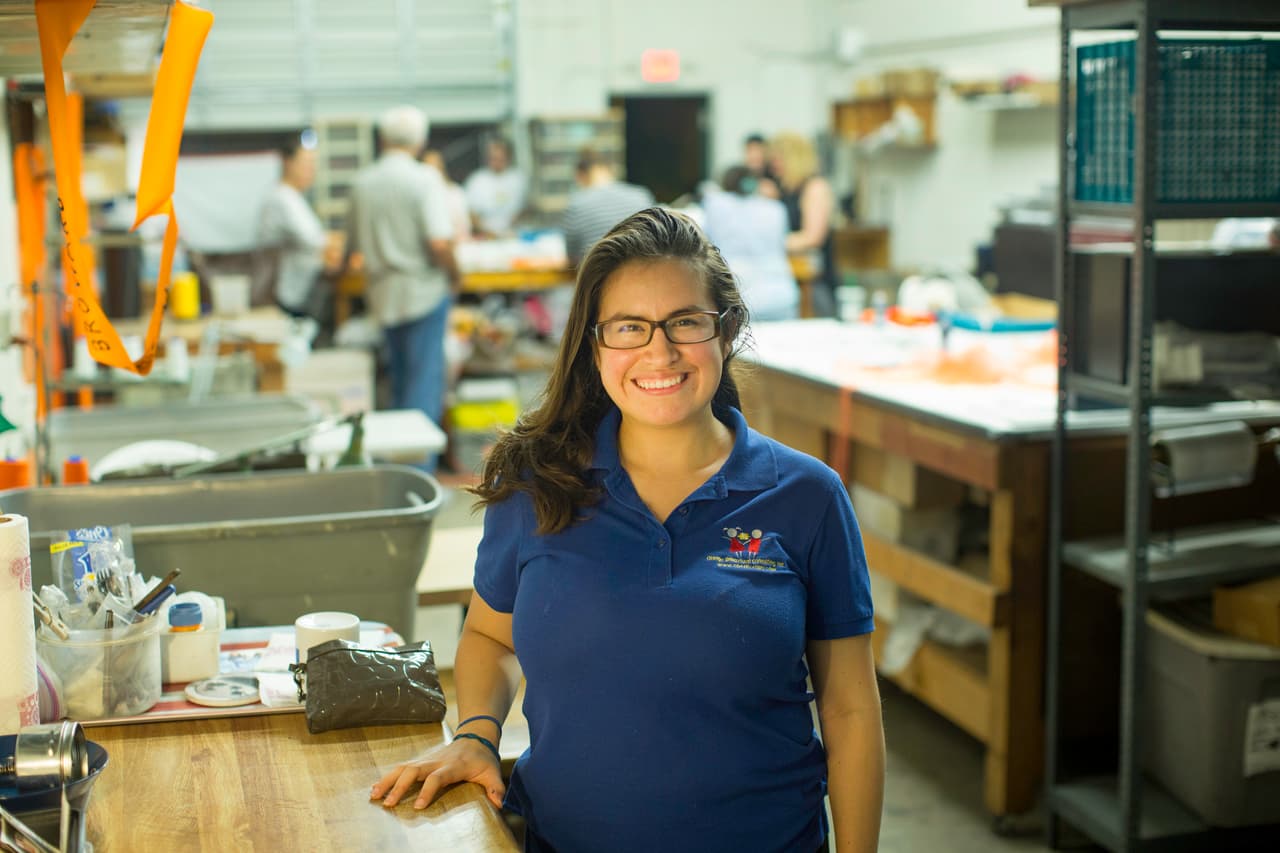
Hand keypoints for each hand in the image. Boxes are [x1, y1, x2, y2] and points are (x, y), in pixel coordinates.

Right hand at [370, 739, 505, 809]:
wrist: (475, 736)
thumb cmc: (482, 758)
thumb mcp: (492, 771)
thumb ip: (496, 787)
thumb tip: (500, 803)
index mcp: (453, 766)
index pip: (437, 777)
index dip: (427, 790)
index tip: (418, 806)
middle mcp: (436, 761)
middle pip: (413, 770)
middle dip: (399, 786)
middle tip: (388, 804)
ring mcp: (426, 759)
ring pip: (402, 767)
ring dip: (387, 780)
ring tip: (373, 796)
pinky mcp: (420, 760)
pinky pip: (400, 767)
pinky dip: (387, 777)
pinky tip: (374, 788)